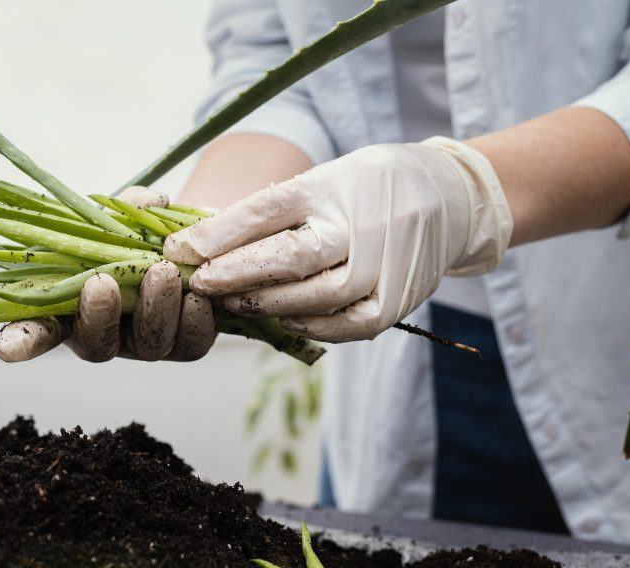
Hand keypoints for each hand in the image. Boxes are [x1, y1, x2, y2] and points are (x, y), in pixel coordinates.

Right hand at [0, 188, 216, 362]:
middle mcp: (107, 332)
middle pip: (97, 345)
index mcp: (73, 307)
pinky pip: (191, 345)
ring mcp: (147, 342)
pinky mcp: (187, 343)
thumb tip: (148, 203)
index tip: (6, 346)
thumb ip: (128, 209)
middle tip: (104, 280)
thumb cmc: (141, 231)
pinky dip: (195, 323)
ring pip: (149, 345)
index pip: (40, 331)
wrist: (195, 244)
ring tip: (164, 272)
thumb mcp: (125, 213)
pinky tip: (199, 299)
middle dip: (99, 315)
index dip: (23, 340)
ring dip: (154, 309)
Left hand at [163, 137, 513, 341]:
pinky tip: (280, 320)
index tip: (179, 252)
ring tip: (230, 303)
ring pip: (315, 298)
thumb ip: (271, 211)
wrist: (450, 198)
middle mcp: (364, 224)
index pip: (269, 210)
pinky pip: (345, 326)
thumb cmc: (368, 187)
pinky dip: (308, 325)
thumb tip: (203, 244)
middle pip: (290, 259)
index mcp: (339, 184)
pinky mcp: (397, 302)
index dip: (219, 235)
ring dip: (265, 305)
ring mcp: (386, 267)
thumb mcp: (322, 180)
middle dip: (236, 276)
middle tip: (197, 285)